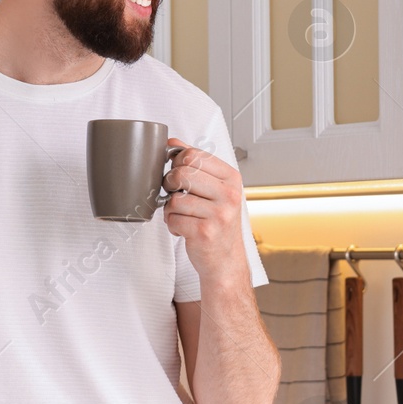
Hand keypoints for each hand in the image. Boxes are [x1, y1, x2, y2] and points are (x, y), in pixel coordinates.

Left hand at [163, 137, 249, 287]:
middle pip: (182, 174)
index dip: (177, 163)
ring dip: (171, 210)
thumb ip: (196, 165)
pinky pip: (173, 219)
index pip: (195, 155)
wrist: (225, 261)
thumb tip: (173, 142)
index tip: (178, 174)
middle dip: (170, 185)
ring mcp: (219, 214)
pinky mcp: (205, 232)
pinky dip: (172, 225)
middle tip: (175, 195)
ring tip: (183, 217)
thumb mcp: (214, 190)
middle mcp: (229, 195)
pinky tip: (184, 229)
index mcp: (231, 179)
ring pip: (174, 199)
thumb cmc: (218, 224)